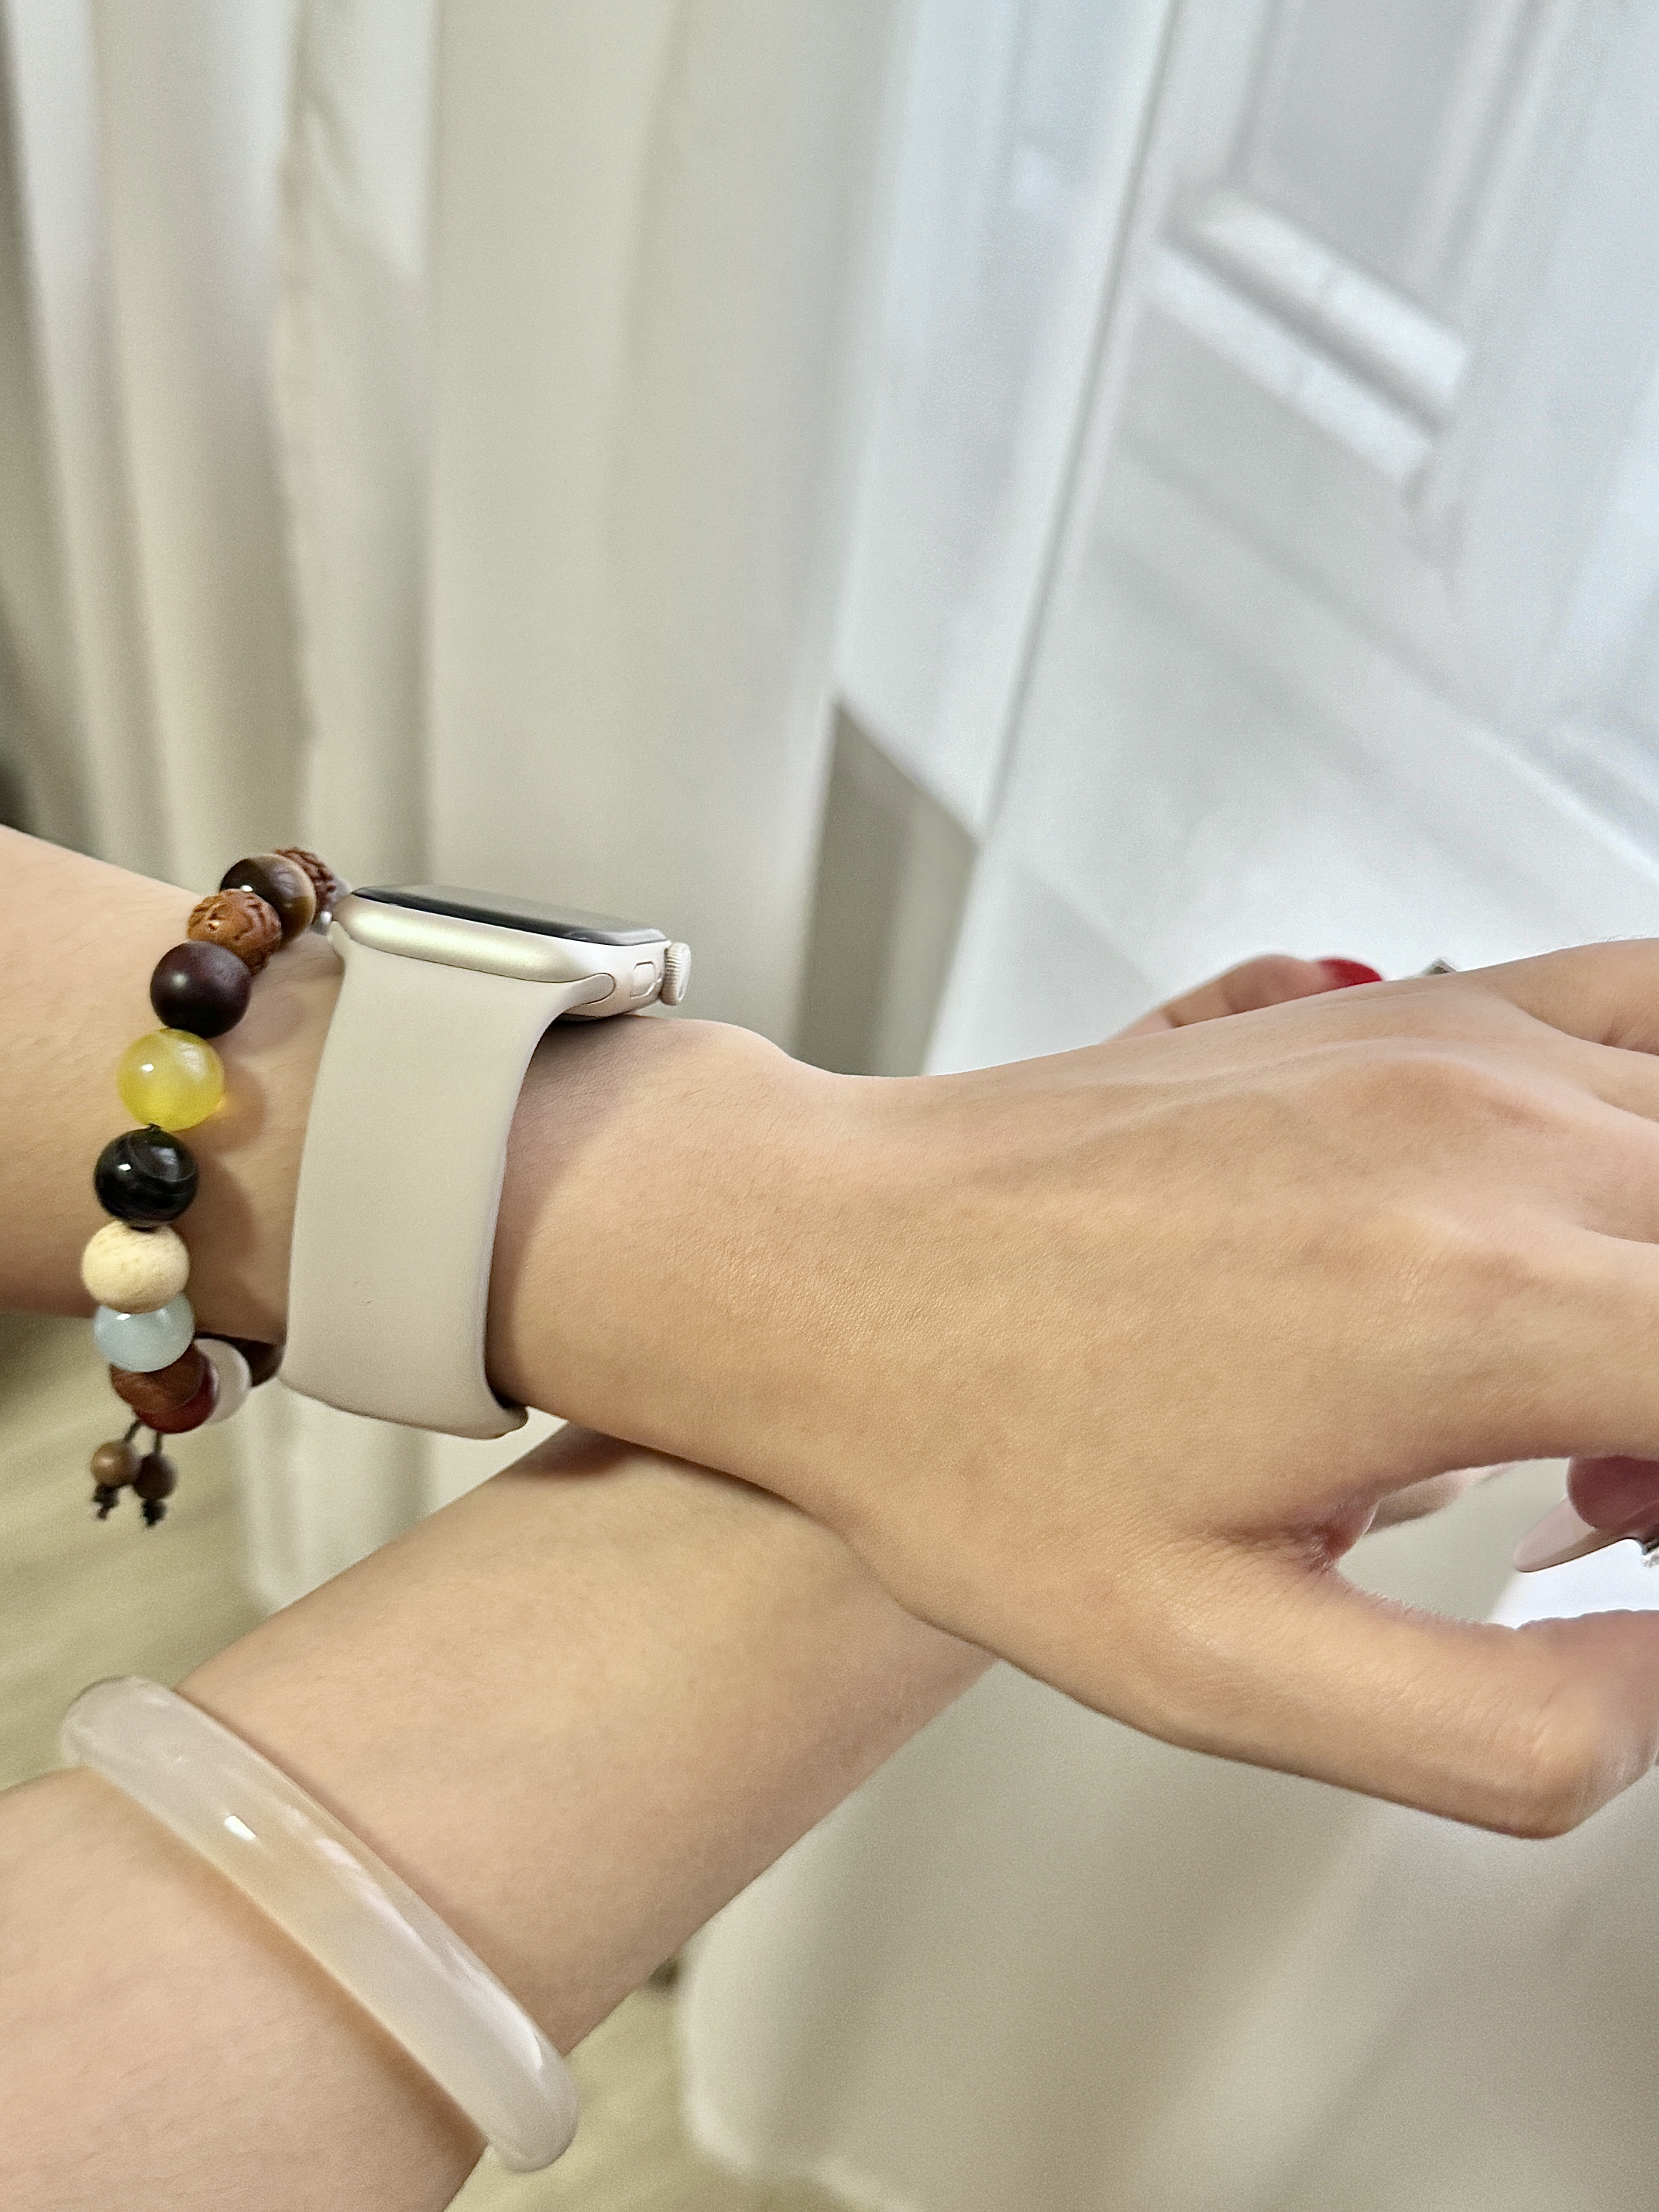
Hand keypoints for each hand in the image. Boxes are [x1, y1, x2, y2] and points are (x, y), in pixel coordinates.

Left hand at [534, 944, 1658, 1836]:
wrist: (829, 1255)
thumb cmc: (969, 1435)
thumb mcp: (1219, 1669)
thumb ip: (1502, 1725)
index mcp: (1466, 1307)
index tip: (1619, 1534)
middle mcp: (1487, 1138)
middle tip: (1598, 1506)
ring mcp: (1453, 1041)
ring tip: (1580, 1392)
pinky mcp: (1407, 1010)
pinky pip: (1649, 1013)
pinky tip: (1592, 1231)